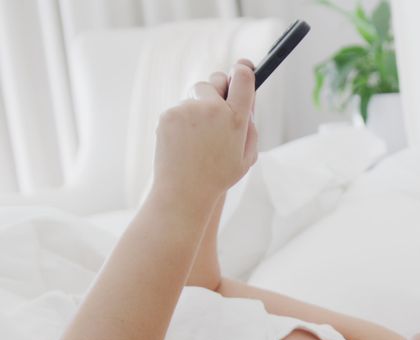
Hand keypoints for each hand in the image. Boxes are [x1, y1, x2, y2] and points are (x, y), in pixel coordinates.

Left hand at [150, 59, 259, 204]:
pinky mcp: (169, 114)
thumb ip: (250, 127)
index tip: (243, 69)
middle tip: (217, 107)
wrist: (184, 191)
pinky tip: (184, 142)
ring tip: (198, 137)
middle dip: (218, 89)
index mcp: (236, 119)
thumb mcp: (247, 156)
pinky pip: (179, 108)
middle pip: (216, 79)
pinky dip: (182, 120)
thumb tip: (248, 101)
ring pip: (195, 94)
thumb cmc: (219, 176)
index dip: (243, 70)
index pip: (242, 77)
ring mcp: (188, 110)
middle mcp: (212, 109)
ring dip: (198, 107)